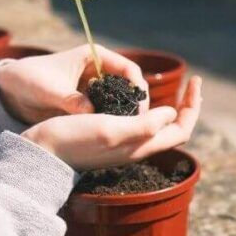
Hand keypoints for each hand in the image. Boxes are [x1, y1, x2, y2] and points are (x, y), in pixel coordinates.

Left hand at [0, 44, 148, 124]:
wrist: (11, 91)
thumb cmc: (28, 80)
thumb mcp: (49, 89)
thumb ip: (70, 100)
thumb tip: (91, 113)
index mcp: (95, 57)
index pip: (130, 70)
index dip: (138, 89)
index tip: (138, 109)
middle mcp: (100, 72)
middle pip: (131, 88)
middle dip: (137, 107)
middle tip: (137, 126)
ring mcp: (98, 89)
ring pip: (123, 103)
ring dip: (126, 117)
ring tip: (126, 133)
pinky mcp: (92, 104)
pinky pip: (110, 114)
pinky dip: (113, 123)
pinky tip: (112, 136)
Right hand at [22, 77, 201, 170]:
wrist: (41, 153)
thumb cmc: (73, 140)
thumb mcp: (111, 129)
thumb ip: (144, 125)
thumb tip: (172, 113)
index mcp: (141, 146)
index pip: (181, 130)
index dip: (193, 107)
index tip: (194, 82)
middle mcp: (136, 148)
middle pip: (173, 129)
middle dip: (186, 107)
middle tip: (193, 83)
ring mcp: (123, 145)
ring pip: (157, 127)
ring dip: (170, 107)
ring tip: (174, 90)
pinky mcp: (108, 139)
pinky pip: (139, 124)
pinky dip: (148, 109)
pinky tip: (140, 98)